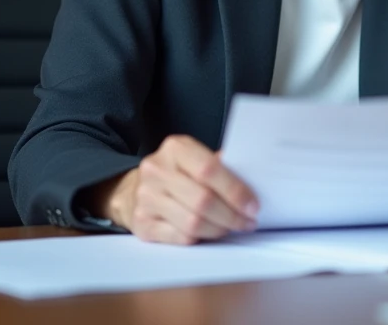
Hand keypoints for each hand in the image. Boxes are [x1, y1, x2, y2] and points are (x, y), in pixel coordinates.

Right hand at [97, 135, 258, 244]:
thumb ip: (219, 166)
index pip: (209, 169)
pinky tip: (210, 233)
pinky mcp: (143, 224)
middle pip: (202, 201)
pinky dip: (201, 238)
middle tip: (247, 222)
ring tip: (231, 227)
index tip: (253, 205)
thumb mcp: (195, 158)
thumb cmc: (177, 173)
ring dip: (219, 229)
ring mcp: (146, 198)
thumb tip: (253, 180)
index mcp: (175, 148)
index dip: (235, 191)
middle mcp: (156, 170)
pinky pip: (180, 237)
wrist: (134, 188)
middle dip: (232, 216)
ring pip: (192, 223)